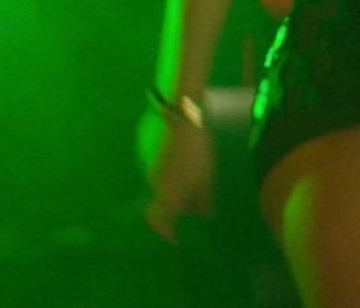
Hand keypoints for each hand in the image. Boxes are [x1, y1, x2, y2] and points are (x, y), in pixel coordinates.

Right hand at [138, 105, 214, 242]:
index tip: (174, 241)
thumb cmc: (198, 152)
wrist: (182, 119)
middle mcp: (155, 186)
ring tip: (189, 200)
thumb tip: (203, 217)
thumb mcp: (206, 178)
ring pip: (160, 193)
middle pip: (159, 208)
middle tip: (184, 220)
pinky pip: (161, 180)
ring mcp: (152, 171)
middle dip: (169, 217)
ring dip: (172, 199)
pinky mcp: (153, 159)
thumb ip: (204, 200)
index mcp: (167, 194)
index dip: (165, 234)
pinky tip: (186, 180)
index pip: (159, 222)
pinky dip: (171, 185)